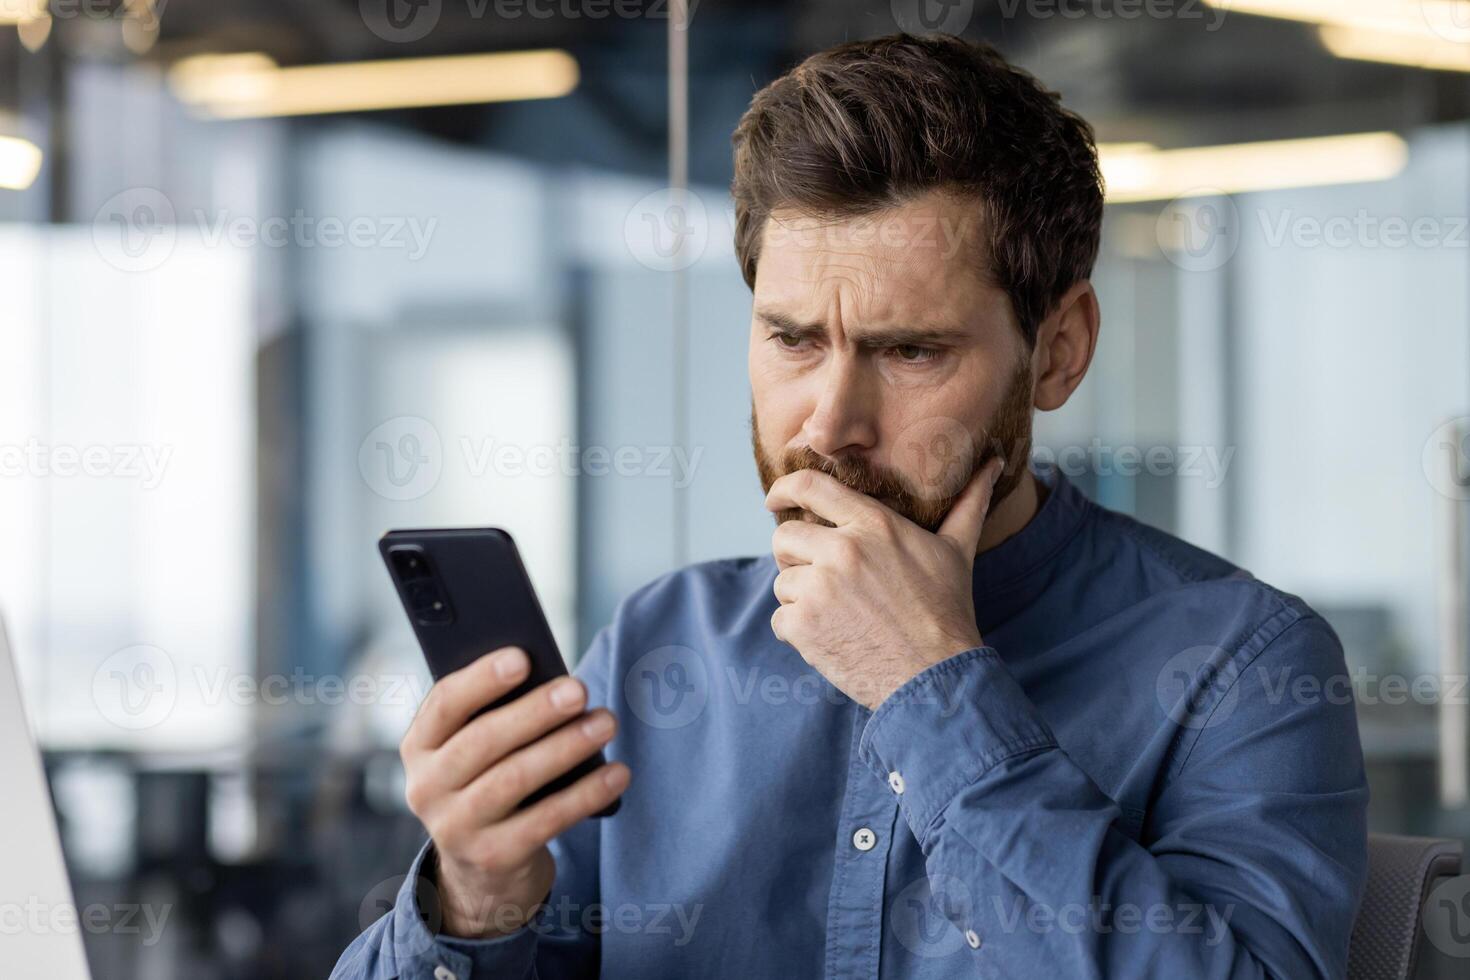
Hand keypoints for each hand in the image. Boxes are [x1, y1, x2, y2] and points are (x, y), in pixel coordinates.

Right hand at [399, 647, 630, 937]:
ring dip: (566, 746)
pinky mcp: (493, 858)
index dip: (482, 679)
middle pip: (483, 740)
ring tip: (605, 722)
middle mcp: (427, 787)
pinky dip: (586, 794)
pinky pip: (546, 820)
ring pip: (515, 778)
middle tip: (579, 689)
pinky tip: (617, 773)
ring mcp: (456, 828)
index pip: (445, 704)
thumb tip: (551, 681)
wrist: (482, 872)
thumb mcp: (477, 753)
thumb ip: (495, 716)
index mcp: (420, 746)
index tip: (523, 657)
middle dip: (535, 711)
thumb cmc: (489, 784)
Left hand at [764, 457, 1004, 709]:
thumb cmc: (947, 612)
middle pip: (784, 537)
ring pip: (782, 581)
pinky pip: (779, 619)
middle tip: (824, 580)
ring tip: (840, 615)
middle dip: (796, 557)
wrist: (936, 677)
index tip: (776, 499)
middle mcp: (841, 550)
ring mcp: (818, 588)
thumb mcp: (956, 551)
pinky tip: (832, 638)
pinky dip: (797, 632)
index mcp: (872, 524)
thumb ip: (968, 503)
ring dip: (801, 598)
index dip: (784, 489)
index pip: (810, 486)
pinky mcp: (803, 625)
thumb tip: (994, 464)